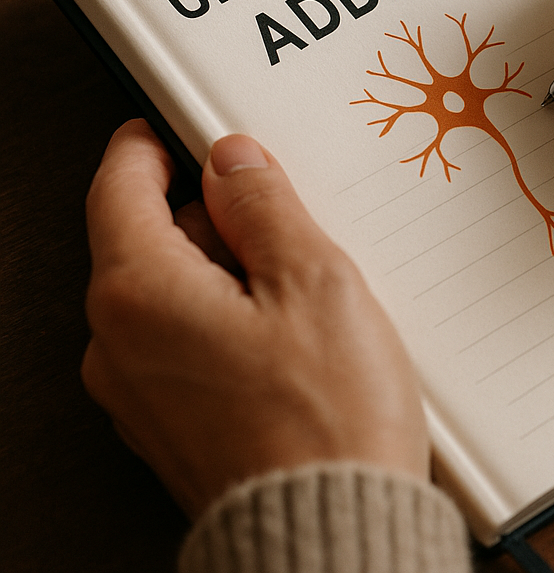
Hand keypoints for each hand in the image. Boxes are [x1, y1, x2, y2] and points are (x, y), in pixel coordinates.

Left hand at [82, 119, 428, 518]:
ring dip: (228, 269)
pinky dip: (227, 317)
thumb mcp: (312, 279)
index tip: (177, 124)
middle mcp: (119, 344)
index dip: (151, 142)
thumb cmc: (326, 422)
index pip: (118, 184)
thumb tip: (234, 161)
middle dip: (212, 213)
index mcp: (140, 295)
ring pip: (173, 289)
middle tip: (281, 216)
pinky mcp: (169, 419)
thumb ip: (264, 204)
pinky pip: (185, 338)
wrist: (334, 535)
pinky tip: (291, 336)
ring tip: (302, 290)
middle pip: (150, 236)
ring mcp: (139, 389)